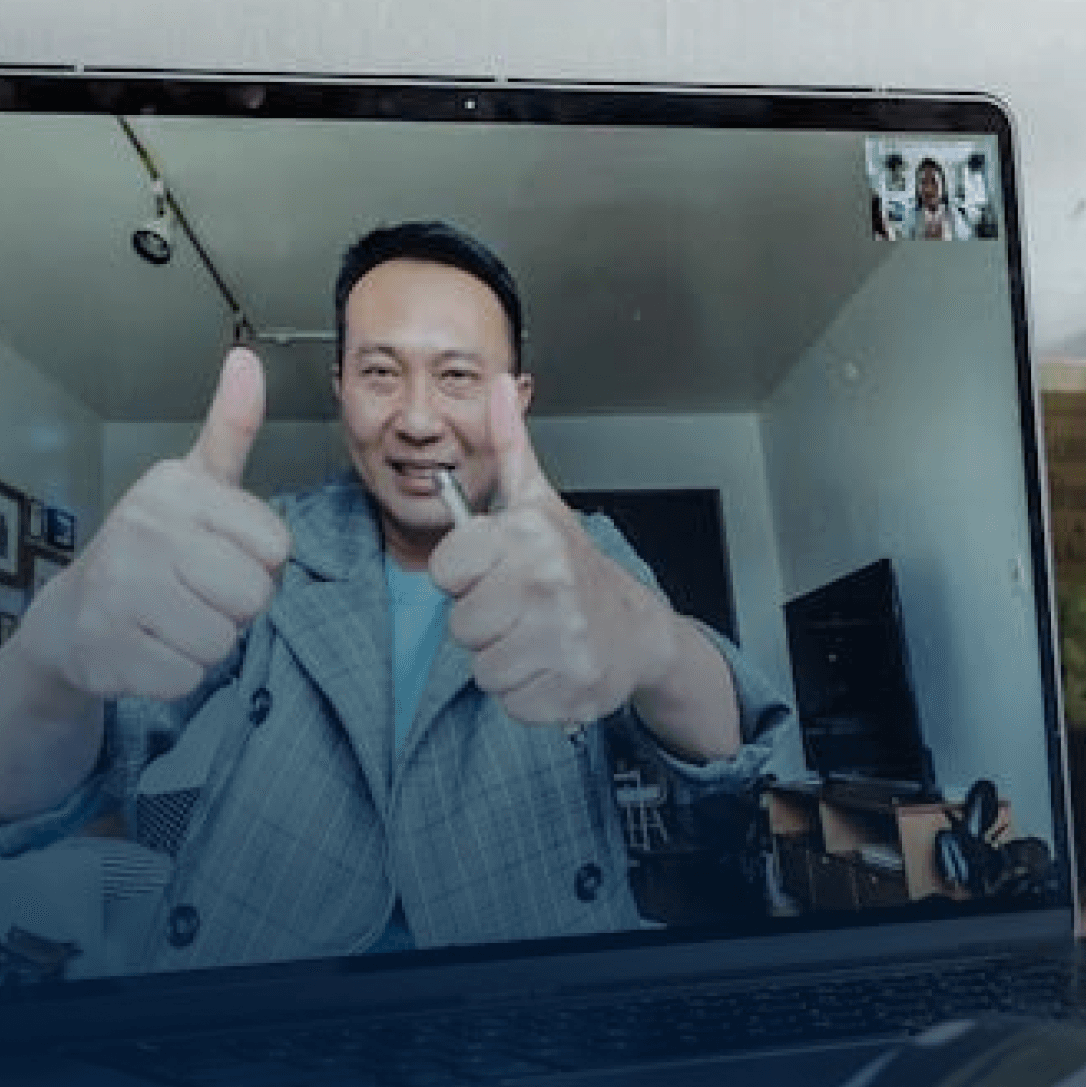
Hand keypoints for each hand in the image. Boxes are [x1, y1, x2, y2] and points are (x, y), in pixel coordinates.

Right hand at [20, 347, 292, 701]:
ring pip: (224, 640)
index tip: (216, 553)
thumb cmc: (153, 548)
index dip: (258, 562)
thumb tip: (246, 358)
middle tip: (193, 592)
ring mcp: (118, 592)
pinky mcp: (106, 651)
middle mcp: (140, 530)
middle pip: (255, 596)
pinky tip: (146, 648)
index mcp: (174, 489)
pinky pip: (189, 677)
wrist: (70, 619)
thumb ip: (230, 426)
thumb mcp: (195, 482)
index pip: (277, 548)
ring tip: (168, 619)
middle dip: (235, 606)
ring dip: (207, 642)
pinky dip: (176, 674)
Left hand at [429, 374, 686, 727]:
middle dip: (484, 622)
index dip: (464, 575)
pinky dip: (528, 693)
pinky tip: (550, 665)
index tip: (492, 570)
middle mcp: (548, 585)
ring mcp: (564, 640)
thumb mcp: (539, 502)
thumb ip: (509, 445)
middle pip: (460, 625)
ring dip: (504, 660)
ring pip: (482, 668)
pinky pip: (511, 702)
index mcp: (530, 538)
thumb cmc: (574, 565)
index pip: (446, 569)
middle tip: (519, 608)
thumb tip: (500, 385)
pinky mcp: (572, 689)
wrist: (639, 629)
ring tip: (535, 637)